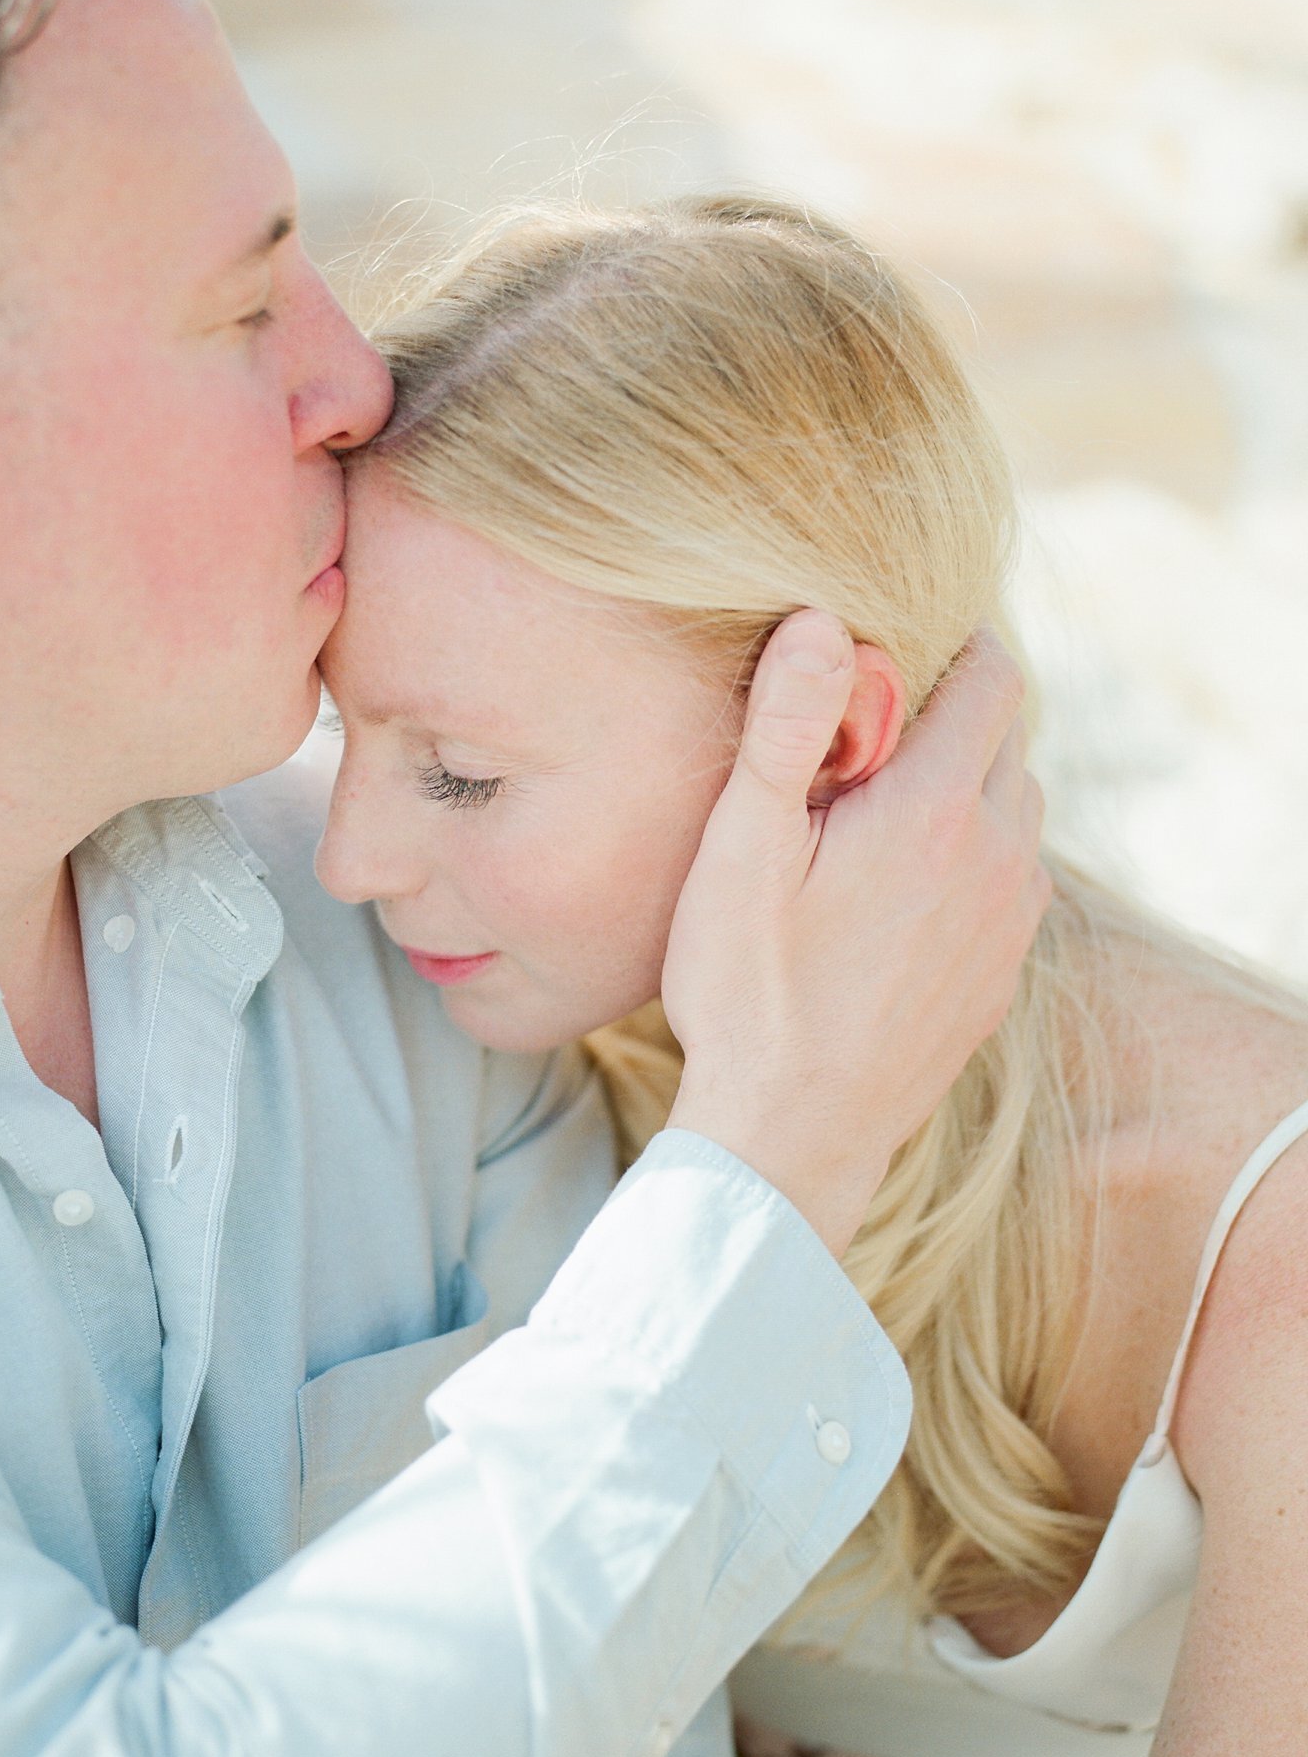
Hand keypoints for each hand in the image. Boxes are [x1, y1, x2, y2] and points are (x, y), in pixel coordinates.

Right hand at [663, 610, 1047, 1253]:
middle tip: (857, 743)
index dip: (947, 644)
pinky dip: (970, 857)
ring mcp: (1010, 923)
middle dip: (944, 719)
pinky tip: (894, 891)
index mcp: (938, 812)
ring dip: (962, 789)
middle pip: (1005, 738)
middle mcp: (1000, 859)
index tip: (885, 656)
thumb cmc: (750, 992)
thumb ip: (786, 728)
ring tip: (873, 816)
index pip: (992, 676)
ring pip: (1015, 809)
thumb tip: (821, 620)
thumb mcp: (742, 852)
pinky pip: (1010, 879)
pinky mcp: (1001, 974)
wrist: (792, 1135)